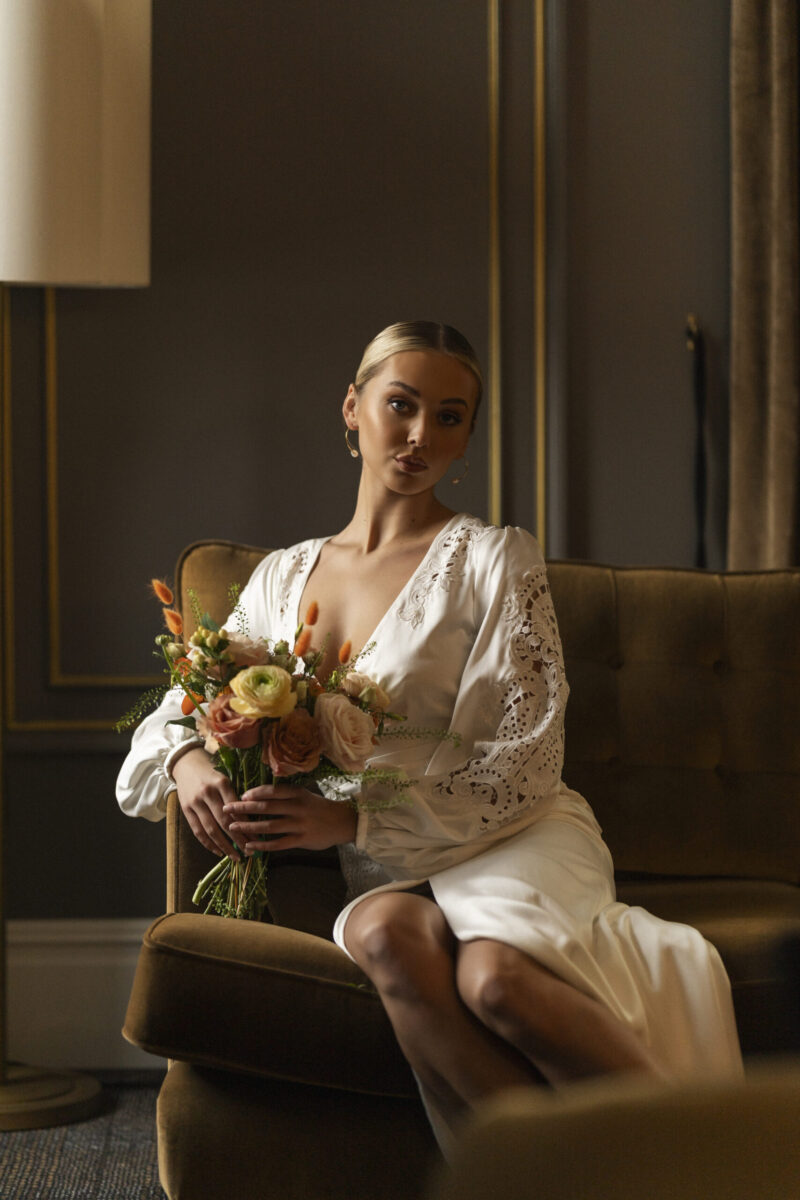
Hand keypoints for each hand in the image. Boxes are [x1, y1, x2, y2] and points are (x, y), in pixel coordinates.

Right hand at [171, 747, 242, 859]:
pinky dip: (209, 844)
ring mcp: (195, 802)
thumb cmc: (212, 772)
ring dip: (225, 846)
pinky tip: (219, 852)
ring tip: (236, 857)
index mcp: (222, 783)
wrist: (186, 764)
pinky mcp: (185, 810)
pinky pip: (198, 831)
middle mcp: (207, 793)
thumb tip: (252, 819)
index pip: (236, 808)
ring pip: (211, 829)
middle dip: (239, 839)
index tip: (257, 838)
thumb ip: (236, 796)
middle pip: (225, 821)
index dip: (247, 825)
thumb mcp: (226, 777)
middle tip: (249, 852)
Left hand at [224, 783, 357, 853]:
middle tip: (227, 809)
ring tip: (233, 827)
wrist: (343, 822)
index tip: (241, 796)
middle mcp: (298, 807)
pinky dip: (262, 845)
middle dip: (244, 808)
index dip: (255, 793)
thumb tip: (258, 795)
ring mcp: (300, 825)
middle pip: (267, 807)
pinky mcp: (302, 840)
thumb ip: (286, 795)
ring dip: (249, 827)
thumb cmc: (319, 808)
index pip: (273, 791)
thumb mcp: (305, 795)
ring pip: (270, 826)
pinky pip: (278, 843)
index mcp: (298, 793)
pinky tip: (250, 846)